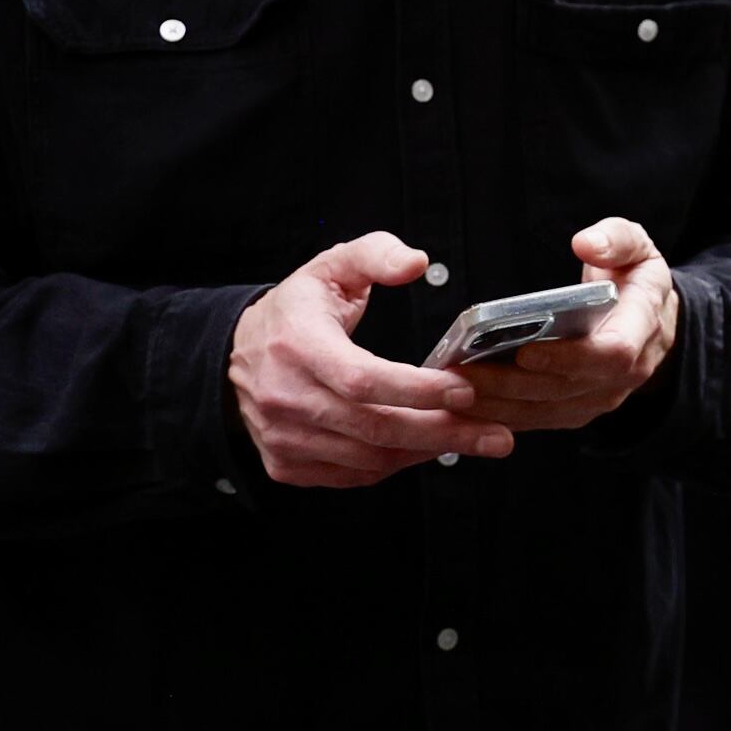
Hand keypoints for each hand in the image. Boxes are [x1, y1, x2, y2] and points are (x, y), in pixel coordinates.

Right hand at [230, 233, 512, 487]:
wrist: (233, 353)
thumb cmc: (295, 311)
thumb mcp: (332, 266)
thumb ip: (377, 255)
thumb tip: (416, 263)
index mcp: (297, 346)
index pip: (362, 379)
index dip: (417, 390)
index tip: (466, 390)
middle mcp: (285, 398)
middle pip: (374, 428)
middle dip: (443, 433)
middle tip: (496, 435)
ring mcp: (283, 438)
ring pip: (368, 459)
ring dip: (426, 452)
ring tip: (474, 439)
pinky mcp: (286, 464)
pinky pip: (353, 475)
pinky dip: (396, 465)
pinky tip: (428, 448)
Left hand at [460, 219, 681, 433]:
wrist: (653, 323)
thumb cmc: (635, 281)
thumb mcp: (639, 248)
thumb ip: (617, 240)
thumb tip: (587, 244)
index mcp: (642, 328)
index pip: (612, 353)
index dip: (568, 357)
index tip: (525, 351)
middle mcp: (625, 374)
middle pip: (564, 388)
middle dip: (509, 384)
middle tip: (459, 374)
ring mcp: (600, 397)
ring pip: (545, 410)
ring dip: (494, 406)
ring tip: (448, 389)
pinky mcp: (576, 410)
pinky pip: (535, 420)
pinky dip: (495, 416)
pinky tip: (459, 404)